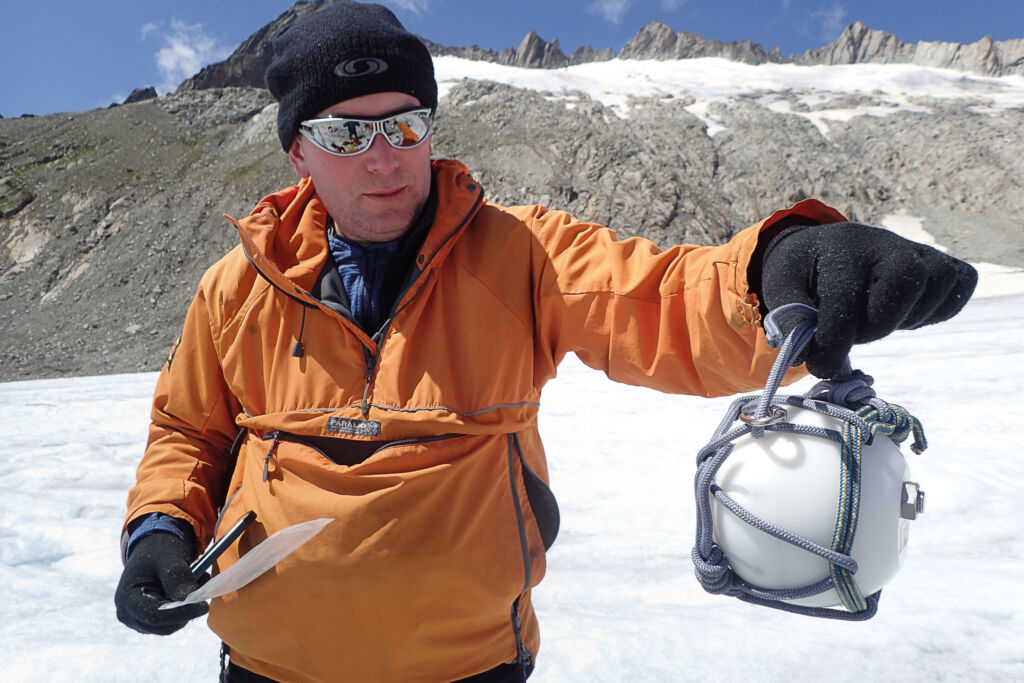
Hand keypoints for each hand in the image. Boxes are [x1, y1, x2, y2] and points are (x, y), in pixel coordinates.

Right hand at [115, 532, 208, 634]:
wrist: (153, 552)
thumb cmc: (158, 552)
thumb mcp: (168, 557)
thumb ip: (178, 576)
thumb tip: (188, 599)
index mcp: (126, 599)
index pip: (154, 616)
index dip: (180, 613)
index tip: (203, 606)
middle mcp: (129, 615)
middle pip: (164, 625)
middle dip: (187, 609)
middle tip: (204, 583)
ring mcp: (140, 621)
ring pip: (173, 625)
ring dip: (190, 608)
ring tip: (199, 579)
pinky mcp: (153, 622)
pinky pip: (175, 621)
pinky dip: (188, 608)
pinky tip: (192, 587)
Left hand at [759, 222, 976, 376]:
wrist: (821, 251)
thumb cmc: (802, 276)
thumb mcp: (781, 292)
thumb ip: (790, 322)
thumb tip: (806, 356)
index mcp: (841, 249)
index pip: (846, 300)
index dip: (833, 343)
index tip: (822, 365)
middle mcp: (885, 243)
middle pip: (905, 285)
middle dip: (875, 326)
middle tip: (852, 333)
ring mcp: (917, 250)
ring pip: (937, 285)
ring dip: (904, 319)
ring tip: (874, 319)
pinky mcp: (939, 262)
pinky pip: (959, 288)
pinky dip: (937, 309)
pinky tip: (902, 313)